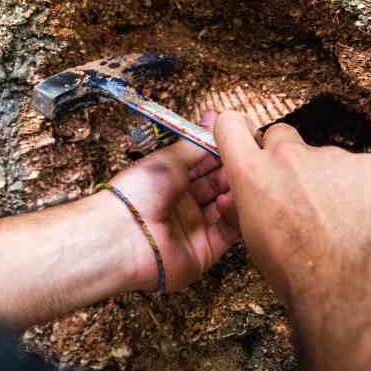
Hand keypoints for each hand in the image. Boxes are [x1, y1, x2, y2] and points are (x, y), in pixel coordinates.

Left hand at [108, 111, 238, 291]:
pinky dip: (234, 215)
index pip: (204, 163)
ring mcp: (195, 228)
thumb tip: (213, 118)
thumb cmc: (137, 193)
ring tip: (244, 176)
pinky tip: (231, 200)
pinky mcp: (205, 251)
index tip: (240, 139)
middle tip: (248, 156)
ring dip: (236, 191)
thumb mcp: (169, 158)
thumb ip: (196, 143)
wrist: (122, 236)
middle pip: (217, 185)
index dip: (222, 152)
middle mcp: (184, 204)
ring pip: (226, 206)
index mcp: (171, 180)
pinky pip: (228, 231)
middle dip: (232, 170)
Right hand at [214, 111, 370, 370]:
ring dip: (326, 179)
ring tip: (338, 218)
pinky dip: (360, 189)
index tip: (241, 135)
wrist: (359, 288)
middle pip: (282, 137)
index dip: (235, 129)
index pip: (231, 126)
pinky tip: (364, 218)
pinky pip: (359, 170)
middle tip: (297, 189)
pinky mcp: (369, 165)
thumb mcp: (254, 244)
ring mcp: (332, 158)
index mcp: (255, 175)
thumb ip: (242, 210)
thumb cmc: (302, 275)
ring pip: (324, 159)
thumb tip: (233, 201)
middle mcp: (290, 157)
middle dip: (286, 157)